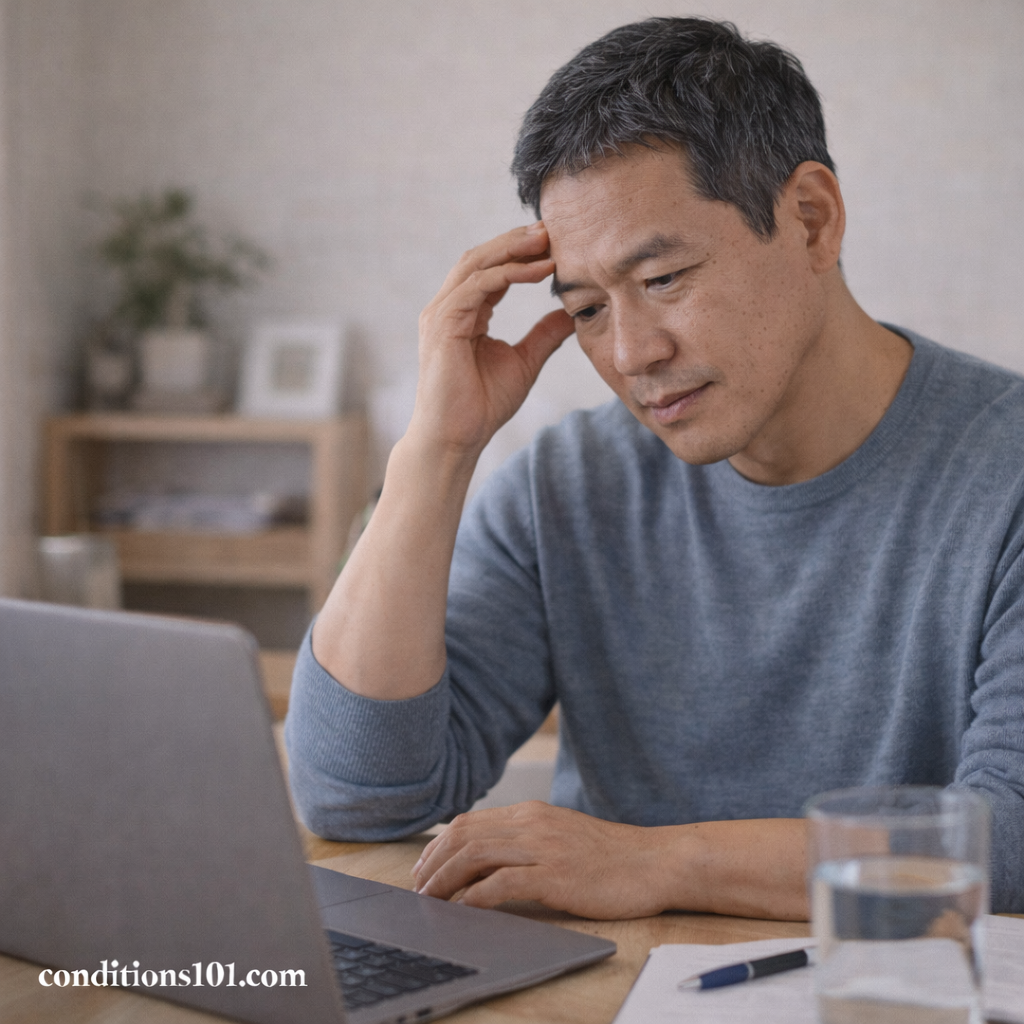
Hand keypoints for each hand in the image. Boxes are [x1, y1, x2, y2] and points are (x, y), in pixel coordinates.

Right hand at [410, 224, 574, 457]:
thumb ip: (543, 335)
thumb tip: (570, 314)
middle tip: (552, 228)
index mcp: (464, 313)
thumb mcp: (524, 362)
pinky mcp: (443, 324)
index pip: (492, 270)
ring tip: (547, 239)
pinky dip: (509, 273)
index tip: (556, 245)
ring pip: (477, 263)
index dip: (522, 254)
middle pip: (482, 257)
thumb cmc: (482, 406)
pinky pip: (477, 286)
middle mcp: (448, 307)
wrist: (456, 438)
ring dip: (513, 248)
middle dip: (516, 240)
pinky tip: (538, 270)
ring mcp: (441, 313)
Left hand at [410, 801, 672, 919]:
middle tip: (419, 888)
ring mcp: (544, 848)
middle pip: (465, 836)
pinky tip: (463, 910)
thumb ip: (527, 841)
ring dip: (446, 880)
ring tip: (432, 901)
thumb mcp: (562, 836)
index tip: (425, 868)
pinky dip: (474, 897)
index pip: (471, 822)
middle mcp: (533, 824)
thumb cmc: (611, 856)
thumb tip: (486, 861)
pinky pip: (502, 883)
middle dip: (434, 863)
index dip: (439, 845)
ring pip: (476, 856)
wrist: (655, 861)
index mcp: (532, 813)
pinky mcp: (556, 876)